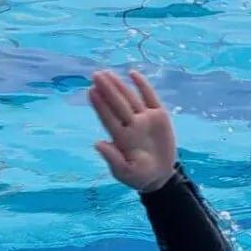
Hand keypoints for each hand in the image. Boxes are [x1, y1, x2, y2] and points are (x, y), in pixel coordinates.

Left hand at [88, 69, 176, 192]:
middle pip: (117, 104)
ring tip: (107, 73)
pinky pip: (150, 97)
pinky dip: (142, 85)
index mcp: (121, 138)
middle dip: (106, 89)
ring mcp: (144, 119)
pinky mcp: (159, 116)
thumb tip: (97, 143)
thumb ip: (112, 158)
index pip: (108, 118)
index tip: (91, 91)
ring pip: (130, 98)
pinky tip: (132, 74)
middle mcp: (131, 125)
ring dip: (119, 85)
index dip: (100, 105)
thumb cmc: (139, 176)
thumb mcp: (125, 172)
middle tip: (95, 75)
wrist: (159, 176)